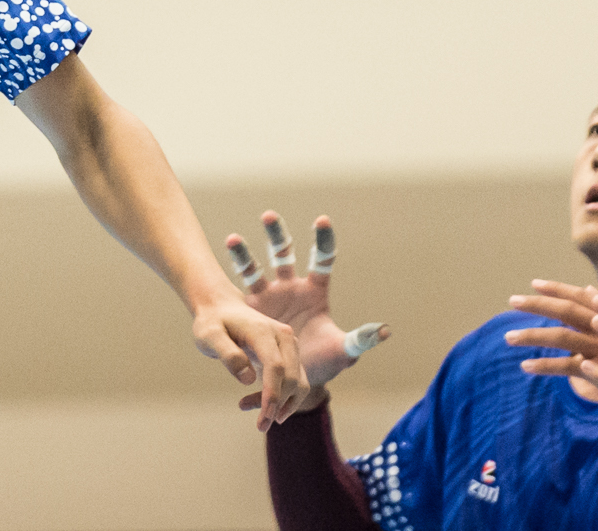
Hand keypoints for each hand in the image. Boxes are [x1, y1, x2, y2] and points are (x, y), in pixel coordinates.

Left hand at [191, 286, 304, 429]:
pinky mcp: (291, 354)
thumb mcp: (208, 336)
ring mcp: (290, 344)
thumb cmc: (213, 323)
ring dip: (282, 403)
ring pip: (297, 382)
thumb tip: (247, 378)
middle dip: (277, 405)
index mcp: (263, 331)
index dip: (272, 395)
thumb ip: (227, 354)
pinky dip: (282, 397)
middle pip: (291, 377)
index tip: (264, 420)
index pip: (276, 366)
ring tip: (250, 408)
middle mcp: (283, 336)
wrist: (223, 308)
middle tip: (259, 424)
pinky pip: (294, 381)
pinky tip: (257, 403)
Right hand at [225, 211, 384, 417]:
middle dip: (276, 235)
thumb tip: (384, 330)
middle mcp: (290, 288)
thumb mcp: (343, 351)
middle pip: (283, 255)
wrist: (294, 382)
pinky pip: (239, 290)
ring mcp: (268, 297)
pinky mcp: (251, 311)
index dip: (322, 241)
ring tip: (232, 239)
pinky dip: (230, 280)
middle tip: (268, 216)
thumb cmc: (323, 362)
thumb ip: (360, 340)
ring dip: (243, 254)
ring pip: (254, 270)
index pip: (321, 261)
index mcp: (315, 292)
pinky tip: (213, 274)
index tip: (321, 220)